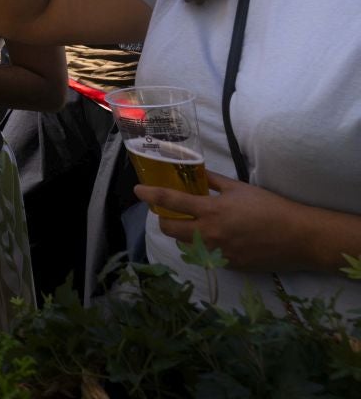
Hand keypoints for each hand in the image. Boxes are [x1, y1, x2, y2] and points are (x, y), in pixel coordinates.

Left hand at [142, 170, 313, 270]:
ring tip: (194, 222)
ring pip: (185, 244)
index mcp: (211, 211)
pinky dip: (203, 244)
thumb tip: (194, 172)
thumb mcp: (238, 188)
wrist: (298, 237)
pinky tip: (217, 237)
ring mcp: (217, 253)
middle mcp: (209, 234)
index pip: (170, 202)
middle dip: (163, 219)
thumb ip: (212, 181)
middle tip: (168, 211)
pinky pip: (205, 255)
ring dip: (183, 233)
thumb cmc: (269, 207)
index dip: (150, 195)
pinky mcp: (228, 266)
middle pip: (169, 229)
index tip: (138, 191)